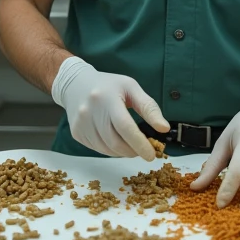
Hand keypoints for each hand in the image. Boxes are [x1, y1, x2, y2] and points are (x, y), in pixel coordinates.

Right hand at [51, 57, 168, 159]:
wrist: (76, 84)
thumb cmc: (108, 85)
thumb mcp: (131, 88)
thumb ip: (149, 107)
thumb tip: (164, 129)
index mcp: (106, 98)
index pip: (124, 126)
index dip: (139, 143)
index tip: (151, 155)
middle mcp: (89, 112)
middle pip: (115, 142)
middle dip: (133, 150)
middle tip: (143, 149)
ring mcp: (81, 124)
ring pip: (106, 149)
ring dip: (122, 152)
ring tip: (130, 144)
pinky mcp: (76, 133)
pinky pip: (97, 149)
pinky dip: (111, 150)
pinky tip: (115, 139)